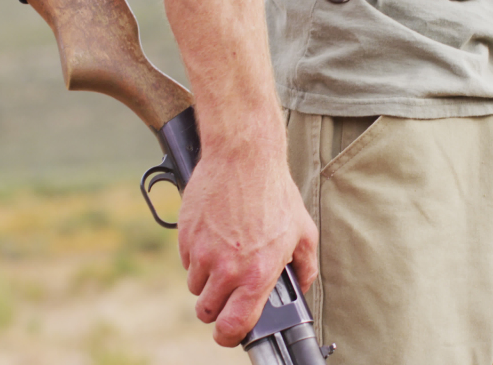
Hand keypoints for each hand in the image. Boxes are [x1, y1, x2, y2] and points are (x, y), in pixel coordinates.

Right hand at [177, 142, 317, 346]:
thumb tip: (302, 285)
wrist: (243, 157)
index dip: (229, 336)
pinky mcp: (187, 236)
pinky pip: (186, 260)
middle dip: (216, 308)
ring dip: (206, 280)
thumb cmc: (274, 192)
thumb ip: (305, 266)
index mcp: (258, 273)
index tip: (229, 333)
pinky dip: (196, 256)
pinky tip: (213, 237)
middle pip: (207, 311)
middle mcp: (227, 268)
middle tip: (226, 293)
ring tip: (223, 257)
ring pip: (195, 287)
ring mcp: (203, 253)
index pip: (234, 324)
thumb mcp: (303, 231)